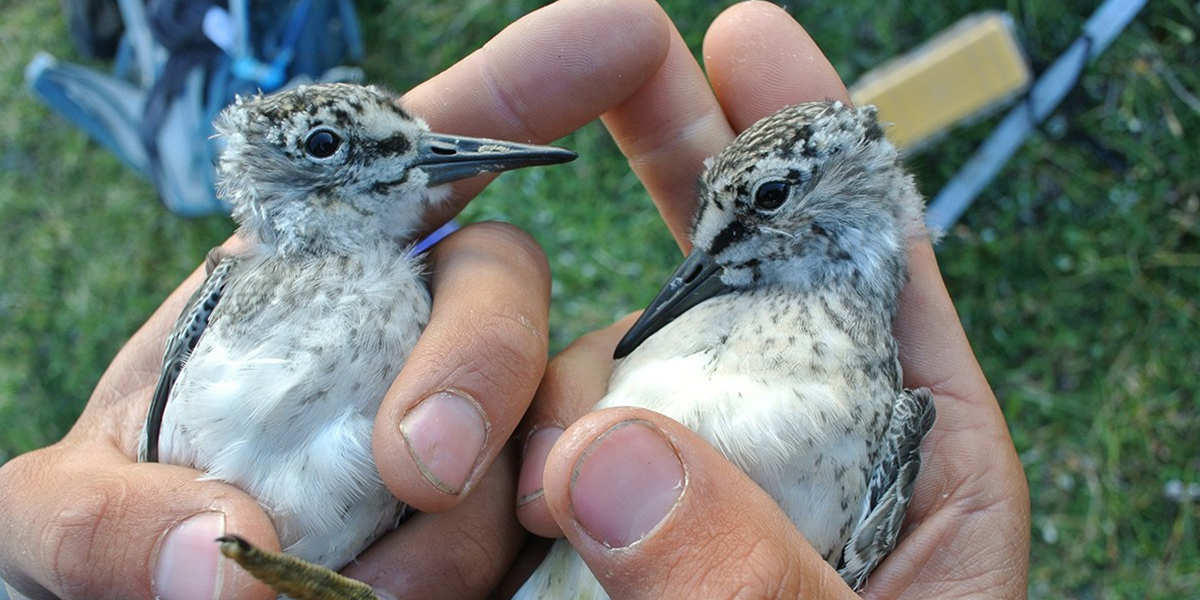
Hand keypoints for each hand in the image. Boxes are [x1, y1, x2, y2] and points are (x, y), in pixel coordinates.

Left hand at [0, 1, 674, 597]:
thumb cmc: (107, 532)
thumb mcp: (57, 510)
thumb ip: (101, 516)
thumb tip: (217, 552)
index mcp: (314, 275)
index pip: (422, 159)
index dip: (522, 89)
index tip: (610, 31)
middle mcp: (411, 338)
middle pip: (506, 281)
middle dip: (479, 355)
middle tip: (417, 468)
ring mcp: (473, 438)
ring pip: (544, 420)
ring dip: (480, 504)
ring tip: (374, 591)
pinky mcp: (498, 531)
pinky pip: (548, 523)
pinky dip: (506, 560)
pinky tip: (417, 598)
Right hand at [513, 2, 1030, 597]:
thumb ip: (747, 572)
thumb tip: (603, 455)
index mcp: (911, 465)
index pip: (874, 270)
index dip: (815, 149)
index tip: (746, 35)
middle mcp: (789, 457)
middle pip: (736, 281)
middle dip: (686, 164)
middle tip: (614, 45)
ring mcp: (682, 501)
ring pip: (608, 376)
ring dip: (551, 387)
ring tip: (508, 487)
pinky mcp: (595, 545)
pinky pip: (540, 461)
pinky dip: (503, 455)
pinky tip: (468, 486)